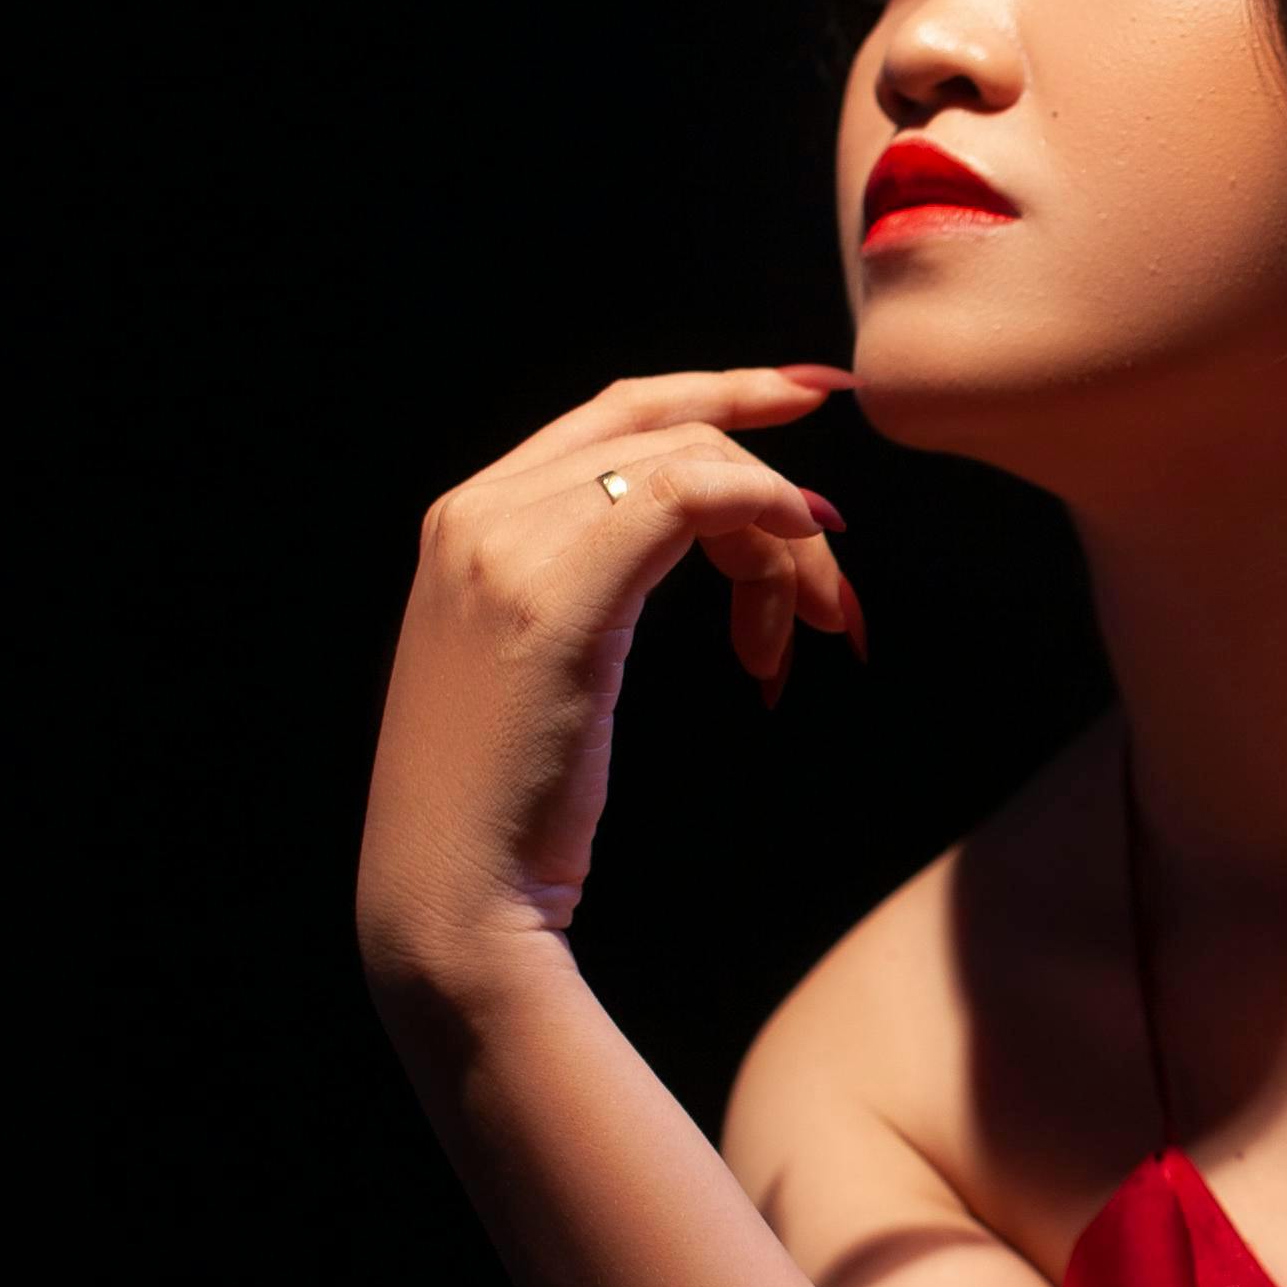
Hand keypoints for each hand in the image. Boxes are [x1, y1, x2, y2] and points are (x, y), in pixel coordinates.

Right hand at [357, 362, 863, 1015]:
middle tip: (835, 569)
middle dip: (770, 476)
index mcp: (467, 519)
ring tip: (809, 632)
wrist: (451, 895)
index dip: (721, 391)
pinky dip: (767, 508)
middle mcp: (479, 510)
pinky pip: (690, 495)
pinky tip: (810, 552)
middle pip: (665, 432)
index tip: (814, 393)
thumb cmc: (509, 808)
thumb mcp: (540, 667)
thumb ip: (584, 585)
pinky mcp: (558, 589)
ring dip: (781, 540)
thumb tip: (698, 541)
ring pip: (693, 465)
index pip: (614, 416)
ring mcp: (509, 542)